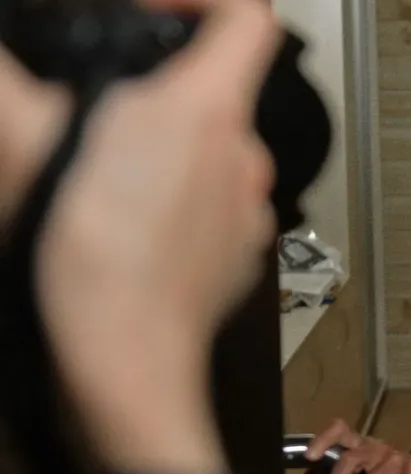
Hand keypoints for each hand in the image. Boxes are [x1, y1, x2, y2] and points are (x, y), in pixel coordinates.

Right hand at [0, 0, 280, 473]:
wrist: (125, 363)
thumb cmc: (93, 263)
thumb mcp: (20, 141)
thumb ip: (9, 82)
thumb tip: (5, 63)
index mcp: (207, 112)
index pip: (247, 19)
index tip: (155, 7)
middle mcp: (244, 161)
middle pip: (217, 91)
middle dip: (155, 87)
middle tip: (91, 106)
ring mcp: (246, 214)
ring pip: (210, 155)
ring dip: (160, 150)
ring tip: (98, 173)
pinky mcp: (236, 260)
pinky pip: (209, 210)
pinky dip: (173, 203)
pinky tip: (122, 222)